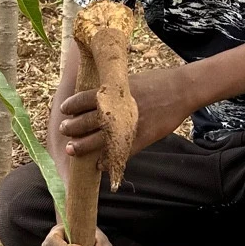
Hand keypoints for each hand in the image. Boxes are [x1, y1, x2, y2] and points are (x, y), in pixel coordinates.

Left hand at [59, 67, 195, 159]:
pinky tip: (97, 165)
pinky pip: (117, 154)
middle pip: (84, 122)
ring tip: (72, 148)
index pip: (81, 100)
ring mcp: (126, 127)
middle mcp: (115, 110)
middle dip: (71, 128)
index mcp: (111, 92)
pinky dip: (105, 161)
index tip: (64, 110)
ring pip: (95, 141)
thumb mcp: (129, 80)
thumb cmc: (156, 82)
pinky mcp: (139, 139)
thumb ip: (112, 91)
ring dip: (81, 147)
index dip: (70, 107)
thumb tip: (95, 98)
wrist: (180, 91)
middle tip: (65, 130)